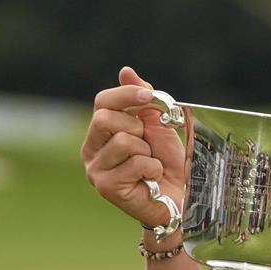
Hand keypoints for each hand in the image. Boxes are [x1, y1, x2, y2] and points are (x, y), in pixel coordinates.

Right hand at [80, 66, 186, 227]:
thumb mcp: (156, 125)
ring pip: (123, 142)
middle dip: (136, 127)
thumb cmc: (166, 163)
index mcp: (100, 132)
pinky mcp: (106, 187)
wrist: (179, 198)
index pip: (102, 102)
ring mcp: (96, 170)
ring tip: (150, 165)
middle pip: (105, 119)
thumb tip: (126, 71)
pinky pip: (135, 163)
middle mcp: (91, 150)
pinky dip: (152, 168)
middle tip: (147, 144)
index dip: (125, 95)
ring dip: (147, 152)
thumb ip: (142, 100)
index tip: (148, 96)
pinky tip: (151, 179)